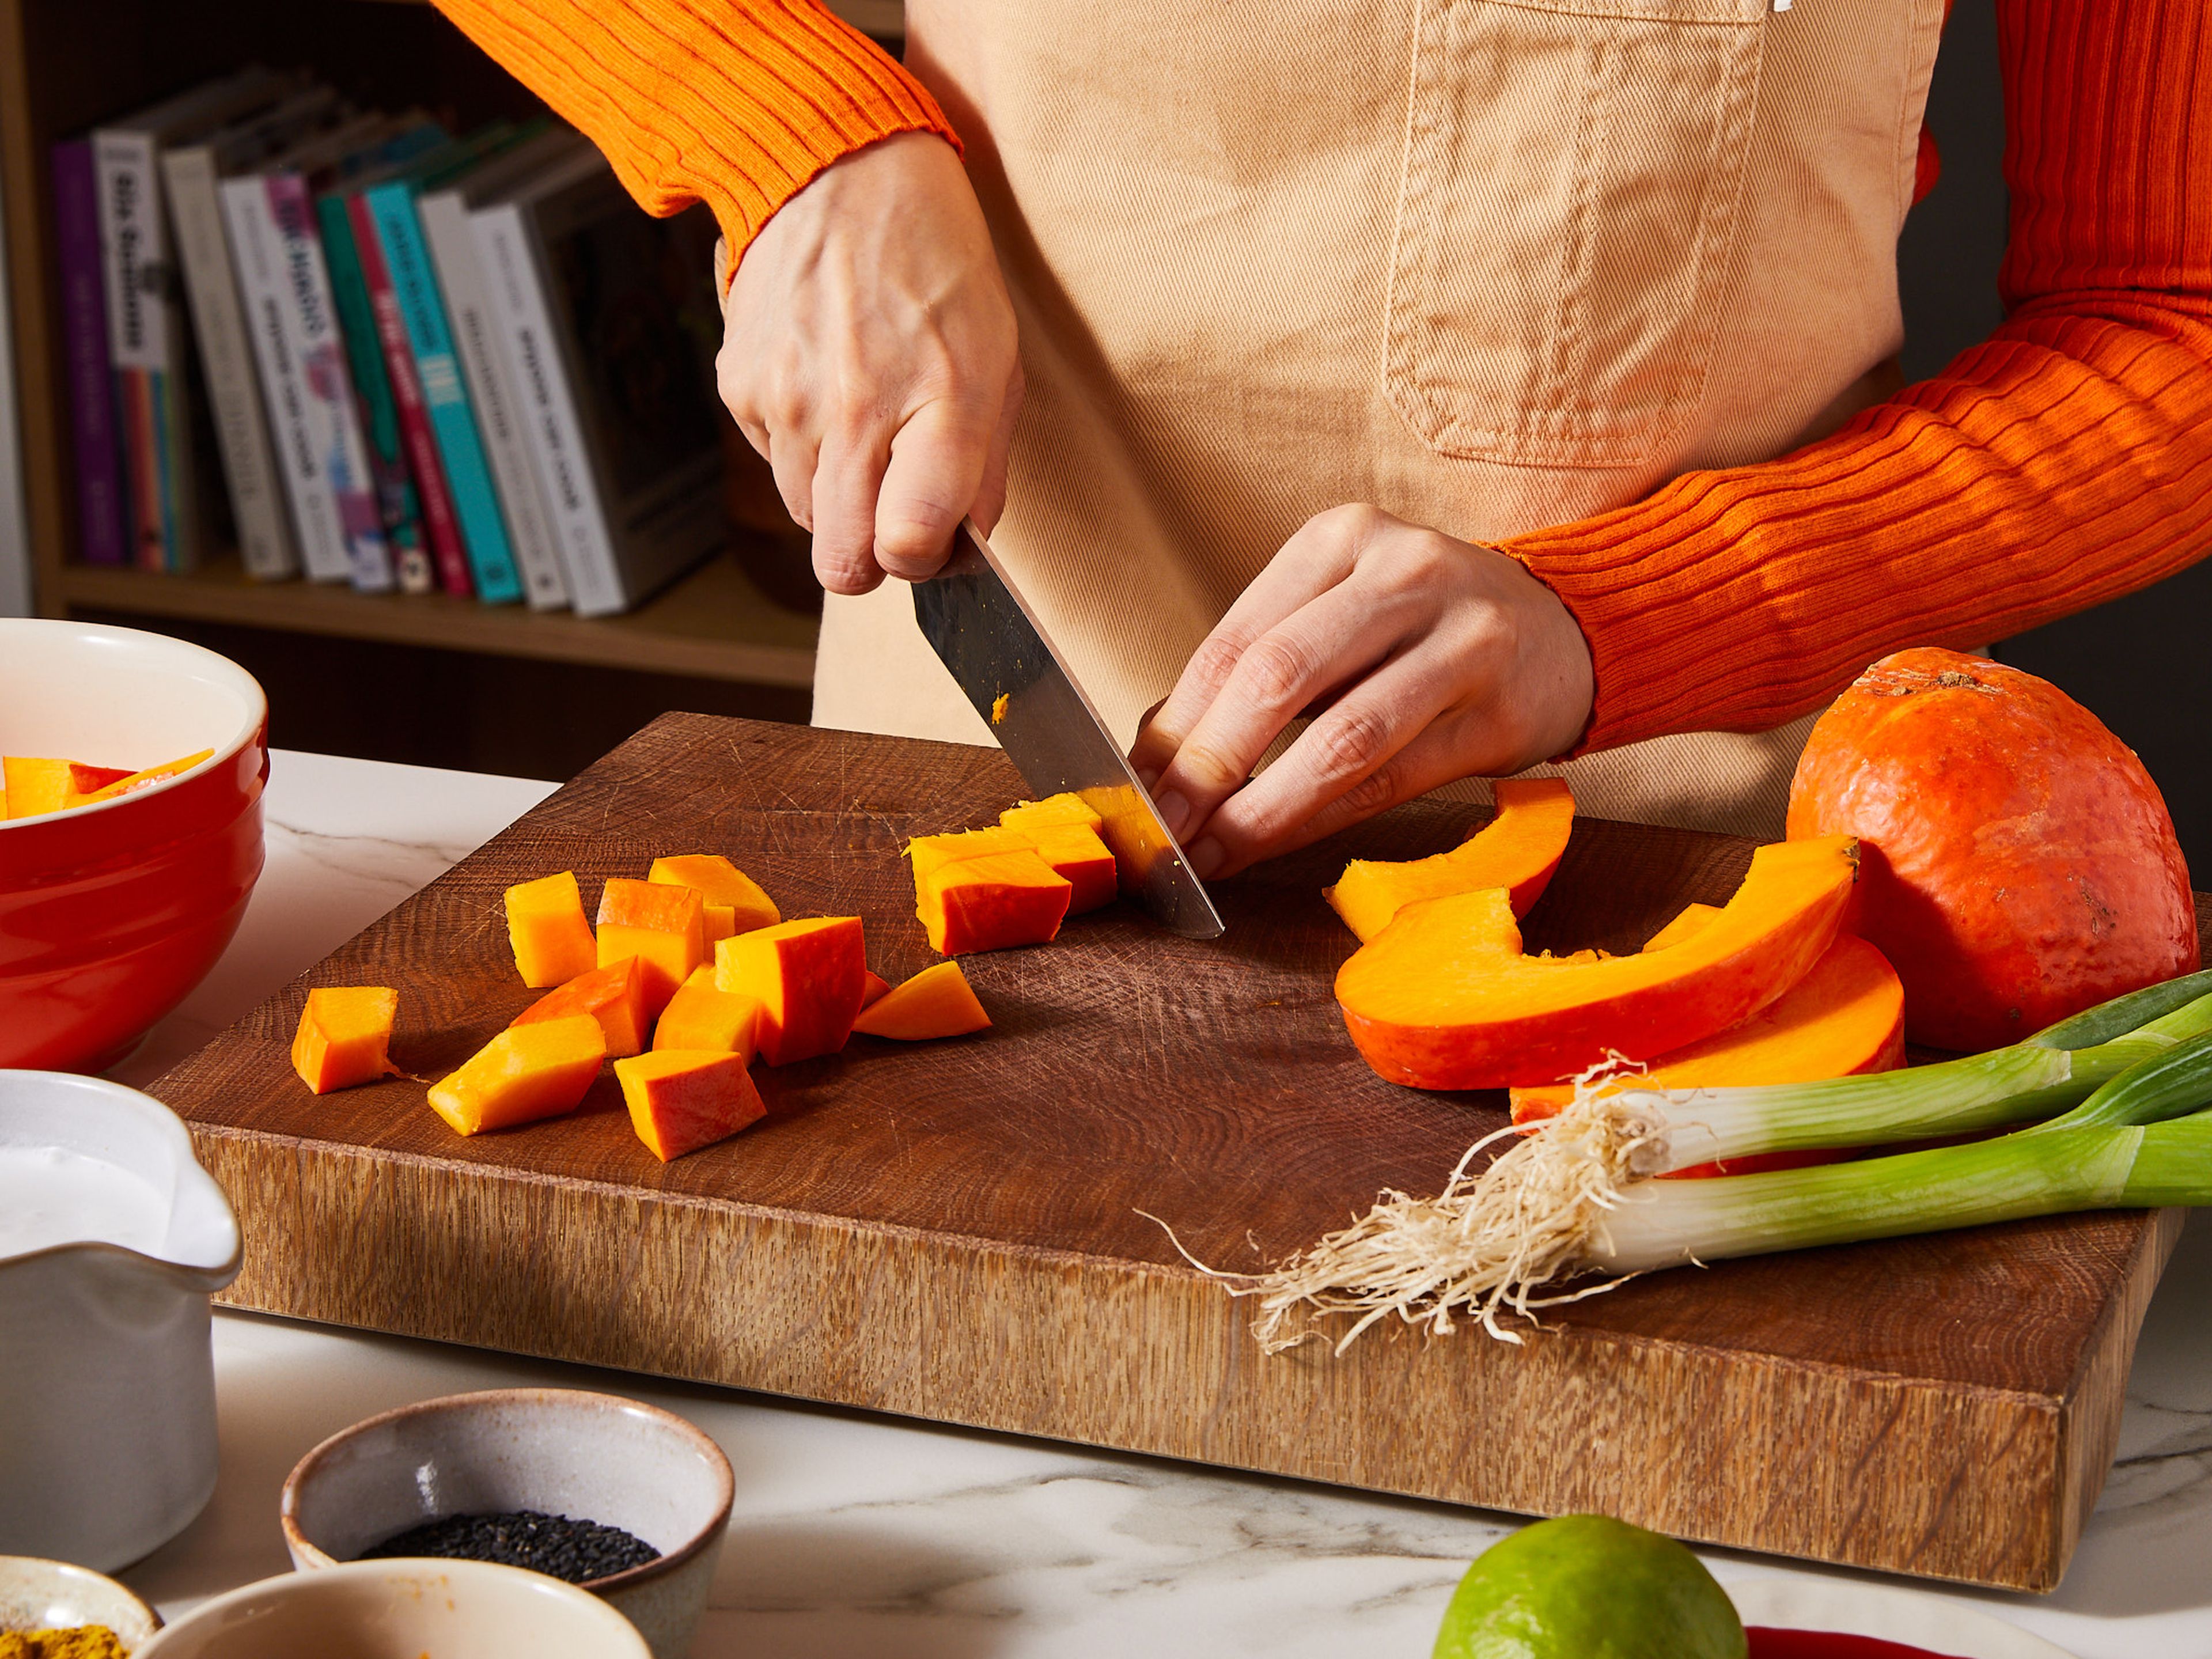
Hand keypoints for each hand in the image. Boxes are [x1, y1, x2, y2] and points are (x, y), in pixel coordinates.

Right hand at [717, 132, 1022, 593]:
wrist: (841, 174)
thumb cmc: (937, 274)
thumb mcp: (998, 365)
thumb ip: (983, 472)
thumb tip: (957, 552)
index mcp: (940, 405)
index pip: (907, 545)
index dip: (923, 562)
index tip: (933, 540)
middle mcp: (855, 411)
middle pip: (843, 564)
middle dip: (873, 554)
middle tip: (895, 507)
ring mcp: (786, 401)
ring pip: (807, 519)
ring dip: (838, 498)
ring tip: (864, 426)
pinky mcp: (740, 388)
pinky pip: (771, 464)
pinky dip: (800, 448)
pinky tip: (825, 389)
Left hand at [1128, 505, 1593, 879]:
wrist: (1567, 630)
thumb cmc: (1423, 630)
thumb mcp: (1339, 613)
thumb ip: (1260, 665)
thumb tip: (1156, 751)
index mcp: (1343, 537)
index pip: (1238, 638)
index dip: (1177, 721)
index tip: (1136, 784)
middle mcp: (1404, 574)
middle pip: (1281, 677)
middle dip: (1208, 764)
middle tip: (1164, 826)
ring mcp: (1463, 640)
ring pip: (1342, 737)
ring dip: (1261, 808)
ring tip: (1209, 851)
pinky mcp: (1501, 711)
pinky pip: (1392, 779)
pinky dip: (1319, 820)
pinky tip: (1272, 845)